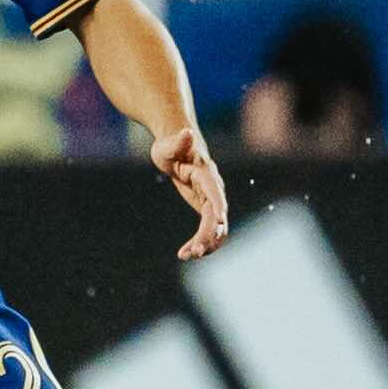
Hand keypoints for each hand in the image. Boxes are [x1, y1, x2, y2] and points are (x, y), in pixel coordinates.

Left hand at [154, 126, 228, 261]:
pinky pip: (208, 229)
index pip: (216, 194)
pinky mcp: (206, 208)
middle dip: (208, 236)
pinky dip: (200, 242)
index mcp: (206, 175)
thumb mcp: (168, 145)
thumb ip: (179, 141)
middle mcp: (214, 190)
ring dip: (205, 244)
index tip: (219, 224)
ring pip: (216, 228)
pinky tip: (185, 252)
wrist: (176, 147)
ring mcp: (212, 200)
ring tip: (186, 255)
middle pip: (217, 217)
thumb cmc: (170, 146)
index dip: (218, 209)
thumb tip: (186, 132)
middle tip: (193, 253)